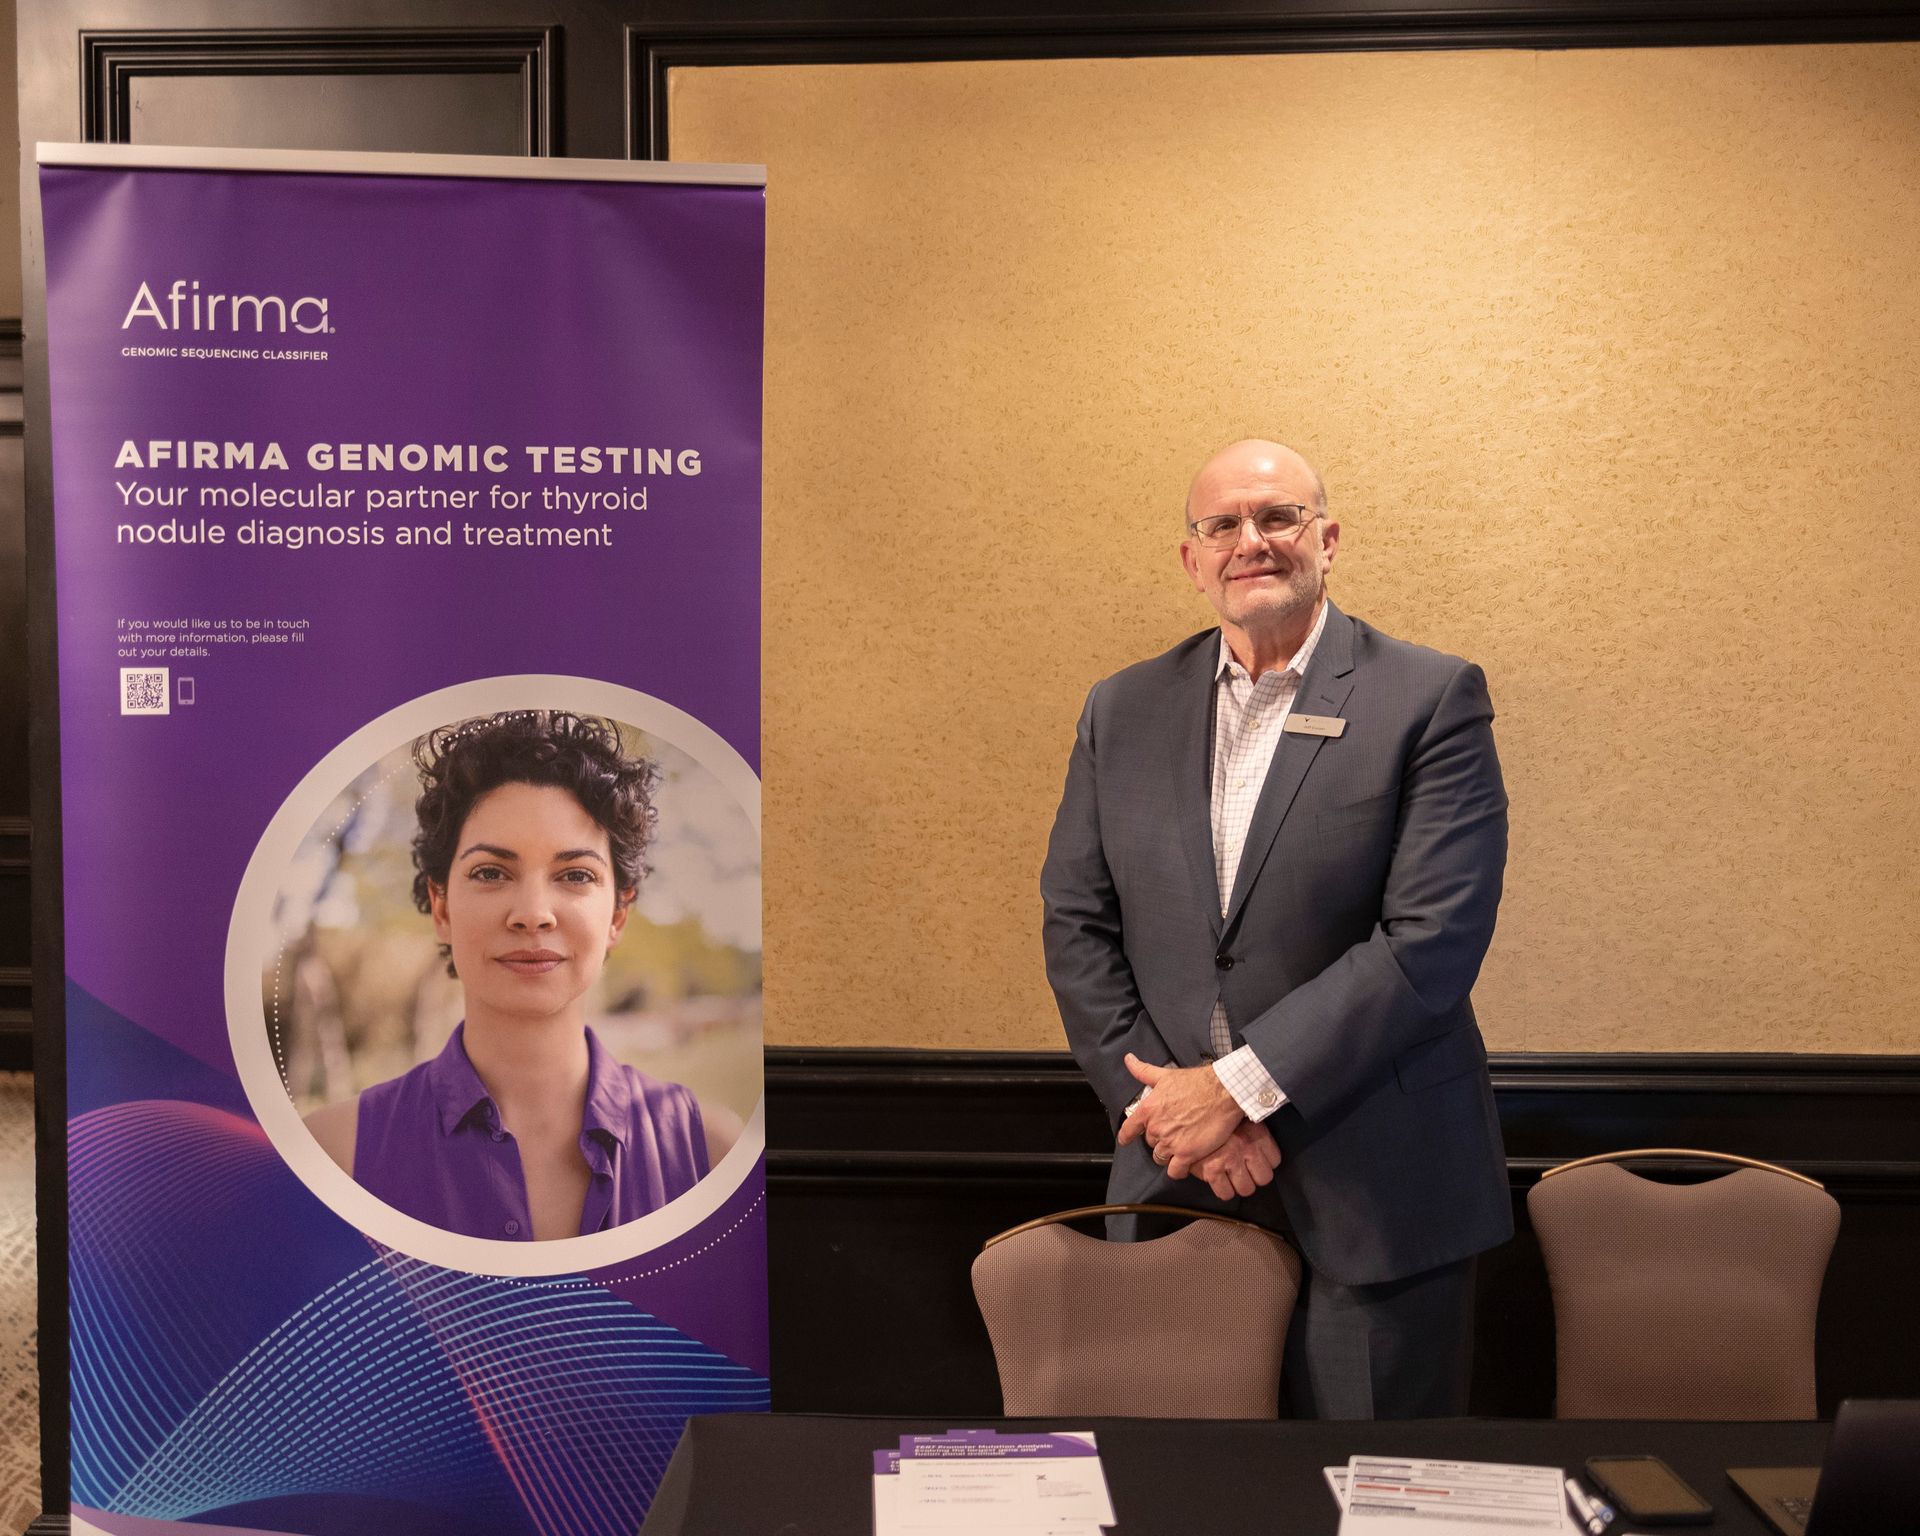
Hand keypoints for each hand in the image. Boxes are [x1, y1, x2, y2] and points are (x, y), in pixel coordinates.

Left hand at [1113, 1052, 1242, 1178]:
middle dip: (1159, 1140)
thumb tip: (1128, 1060)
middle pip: (1150, 1143)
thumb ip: (1143, 1071)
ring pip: (1160, 1158)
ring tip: (1180, 1148)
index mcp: (1148, 1109)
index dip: (1126, 1136)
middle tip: (1173, 1134)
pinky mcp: (1187, 1154)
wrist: (1222, 1092)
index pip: (1128, 1129)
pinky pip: (1174, 1171)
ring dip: (1168, 1155)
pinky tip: (1186, 1163)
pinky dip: (1178, 1170)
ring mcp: (1170, 1142)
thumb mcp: (1166, 1075)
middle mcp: (1156, 1128)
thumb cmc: (1196, 1082)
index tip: (1125, 1140)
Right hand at [1192, 1121, 1281, 1200]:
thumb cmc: (1215, 1115)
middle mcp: (1247, 1146)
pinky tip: (1219, 1180)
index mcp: (1258, 1133)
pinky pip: (1226, 1193)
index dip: (1264, 1162)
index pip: (1275, 1161)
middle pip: (1264, 1178)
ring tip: (1231, 1175)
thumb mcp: (1240, 1118)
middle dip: (1254, 1176)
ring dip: (1239, 1184)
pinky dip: (1222, 1190)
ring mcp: (1230, 1159)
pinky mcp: (1212, 1169)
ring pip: (1246, 1189)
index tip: (1255, 1159)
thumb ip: (1253, 1133)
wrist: (1192, 1108)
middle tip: (1243, 1169)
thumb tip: (1261, 1151)